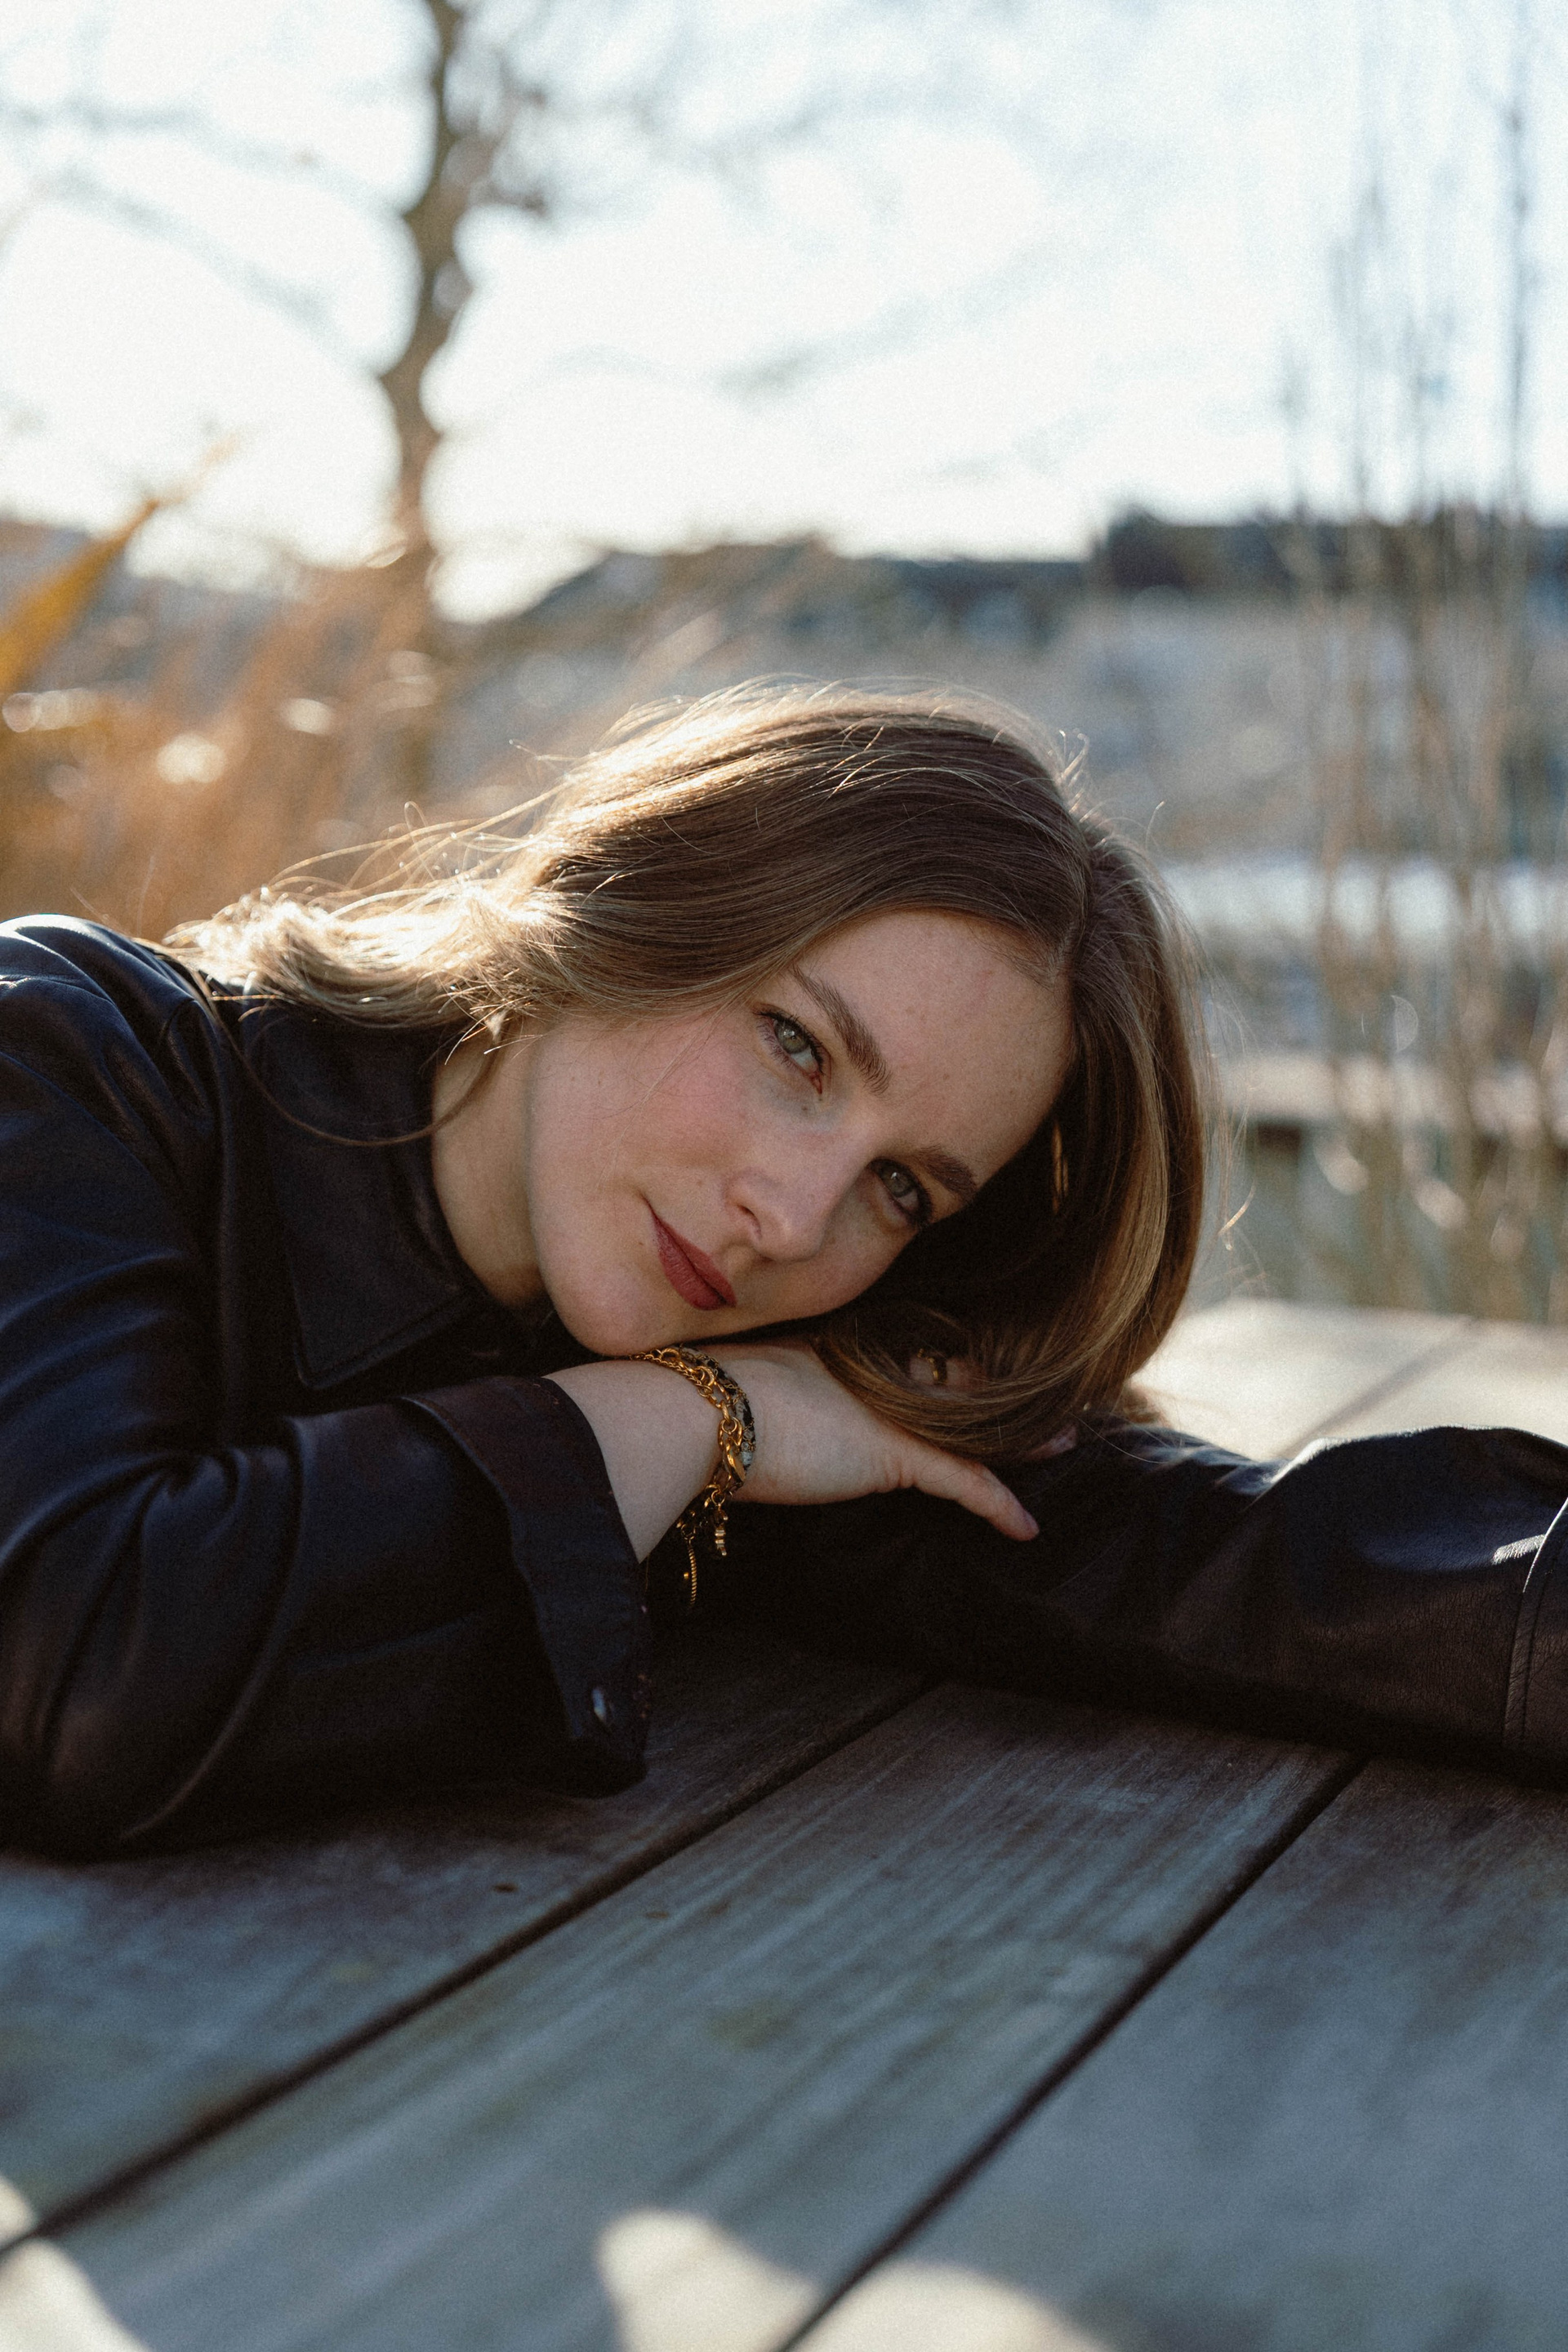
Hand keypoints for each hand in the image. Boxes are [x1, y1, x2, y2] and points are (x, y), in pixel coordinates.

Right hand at [711, 1340, 1038, 1541]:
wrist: (696, 1413)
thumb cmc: (699, 1409)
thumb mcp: (741, 1392)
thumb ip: (765, 1401)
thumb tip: (748, 1424)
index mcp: (836, 1351)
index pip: (907, 1358)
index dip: (944, 1368)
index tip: (968, 1371)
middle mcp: (871, 1371)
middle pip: (954, 1380)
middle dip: (996, 1391)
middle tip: (1041, 1397)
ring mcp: (888, 1409)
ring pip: (972, 1424)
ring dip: (1019, 1439)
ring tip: (1060, 1444)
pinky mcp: (895, 1453)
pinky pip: (965, 1481)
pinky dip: (997, 1504)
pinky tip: (1025, 1528)